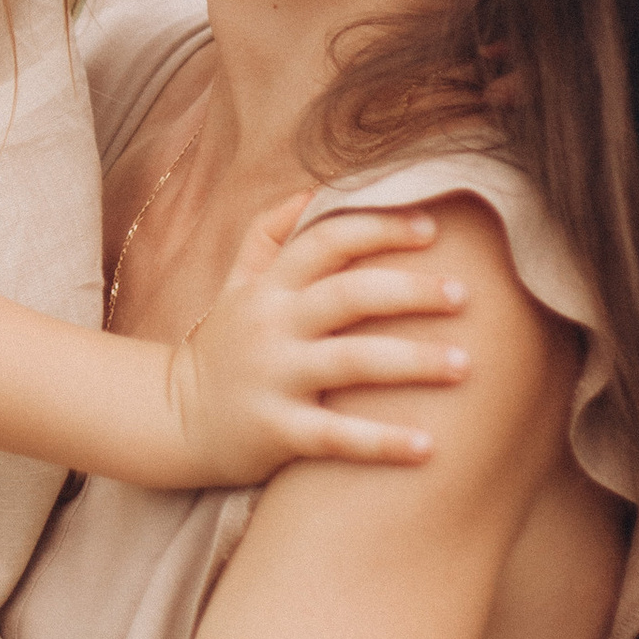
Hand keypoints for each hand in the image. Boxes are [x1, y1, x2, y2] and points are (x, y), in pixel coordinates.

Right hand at [164, 203, 469, 482]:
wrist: (173, 418)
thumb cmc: (223, 347)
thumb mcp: (237, 284)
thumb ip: (269, 234)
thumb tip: (312, 191)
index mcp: (270, 287)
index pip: (327, 241)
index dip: (379, 229)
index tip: (433, 230)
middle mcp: (273, 325)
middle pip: (349, 294)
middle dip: (410, 291)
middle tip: (465, 295)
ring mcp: (274, 377)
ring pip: (351, 361)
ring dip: (412, 361)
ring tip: (465, 364)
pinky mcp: (276, 431)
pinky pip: (337, 436)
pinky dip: (383, 442)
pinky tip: (430, 447)